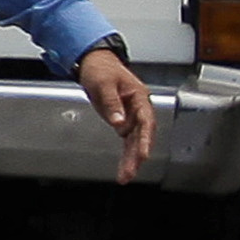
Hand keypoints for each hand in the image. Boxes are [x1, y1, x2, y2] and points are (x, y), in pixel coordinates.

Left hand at [80, 44, 156, 180]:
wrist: (94, 63)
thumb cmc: (101, 69)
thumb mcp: (104, 84)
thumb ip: (112, 103)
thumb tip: (119, 122)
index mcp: (139, 97)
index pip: (146, 121)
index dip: (145, 139)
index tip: (143, 153)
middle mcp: (138, 109)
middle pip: (141, 136)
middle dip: (136, 156)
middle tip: (130, 171)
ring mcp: (130, 116)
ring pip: (134, 142)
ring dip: (131, 160)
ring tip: (126, 176)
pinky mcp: (121, 121)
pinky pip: (126, 141)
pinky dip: (125, 154)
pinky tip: (124, 167)